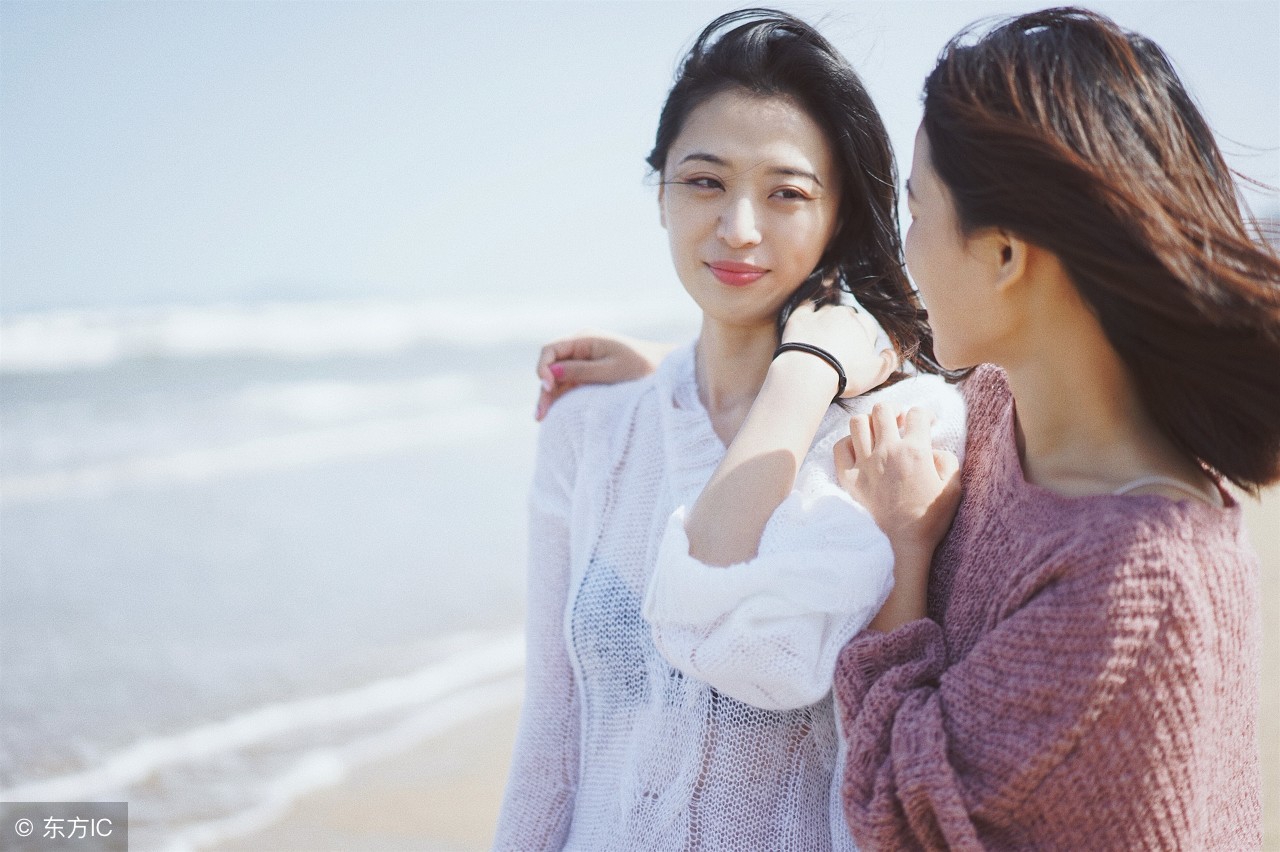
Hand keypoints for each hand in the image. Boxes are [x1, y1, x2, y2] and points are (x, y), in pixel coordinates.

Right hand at [535, 331, 673, 419]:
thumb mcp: (611, 370)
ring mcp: (584, 362)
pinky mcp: (589, 375)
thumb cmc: (642, 367)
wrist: (665, 369)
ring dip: (549, 396)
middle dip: (543, 388)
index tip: (549, 386)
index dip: (543, 368)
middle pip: (551, 366)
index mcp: (585, 339)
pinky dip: (560, 397)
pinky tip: (552, 413)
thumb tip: (550, 373)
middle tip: (540, 414)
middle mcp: (580, 348)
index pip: (550, 350)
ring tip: (541, 418)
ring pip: (557, 378)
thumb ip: (580, 372)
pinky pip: (568, 385)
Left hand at [780, 302, 896, 398]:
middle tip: (838, 352)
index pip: (868, 327)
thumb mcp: (877, 373)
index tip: (856, 357)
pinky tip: (805, 326)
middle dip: (845, 331)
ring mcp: (820, 313)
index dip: (864, 342)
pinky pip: (804, 309)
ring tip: (820, 344)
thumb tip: (890, 352)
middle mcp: (843, 313)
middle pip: (847, 318)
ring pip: (827, 312)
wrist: (809, 372)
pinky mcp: (799, 318)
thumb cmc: (845, 374)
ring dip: (826, 323)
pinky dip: (806, 315)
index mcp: (864, 323)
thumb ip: (889, 361)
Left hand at [834, 403, 961, 629]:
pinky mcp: (848, 478)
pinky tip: (859, 451)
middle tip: (898, 424)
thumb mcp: (953, 489)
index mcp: (915, 451)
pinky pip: (840, 447)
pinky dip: (848, 443)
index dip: (923, 414)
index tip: (925, 423)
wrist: (901, 545)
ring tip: (876, 433)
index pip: (917, 413)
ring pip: (858, 422)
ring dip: (869, 423)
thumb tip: (934, 450)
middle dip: (893, 412)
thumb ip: (948, 462)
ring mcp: (865, 464)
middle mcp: (888, 451)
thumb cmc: (929, 519)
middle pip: (883, 409)